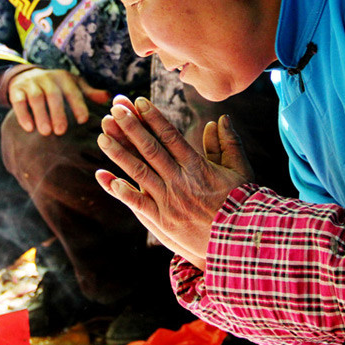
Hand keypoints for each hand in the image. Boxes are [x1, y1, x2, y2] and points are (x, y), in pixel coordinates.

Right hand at [7, 68, 110, 135]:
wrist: (26, 76)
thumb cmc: (56, 85)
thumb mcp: (73, 85)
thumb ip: (89, 93)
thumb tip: (108, 98)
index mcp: (64, 78)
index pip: (73, 91)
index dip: (78, 105)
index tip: (83, 121)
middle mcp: (47, 78)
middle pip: (53, 95)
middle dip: (57, 113)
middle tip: (61, 131)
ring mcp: (30, 83)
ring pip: (36, 98)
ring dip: (41, 115)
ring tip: (46, 132)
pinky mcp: (16, 90)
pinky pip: (18, 101)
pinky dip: (23, 114)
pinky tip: (29, 128)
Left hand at [96, 95, 252, 270]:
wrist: (239, 242)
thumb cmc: (240, 204)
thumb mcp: (240, 171)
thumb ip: (229, 143)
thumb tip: (221, 119)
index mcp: (197, 166)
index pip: (170, 136)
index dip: (153, 117)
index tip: (138, 101)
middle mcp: (180, 180)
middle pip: (150, 148)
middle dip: (131, 127)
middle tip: (115, 109)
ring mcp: (169, 201)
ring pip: (139, 172)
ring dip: (119, 152)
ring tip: (103, 135)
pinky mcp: (162, 221)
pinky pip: (137, 203)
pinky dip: (120, 190)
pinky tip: (104, 177)